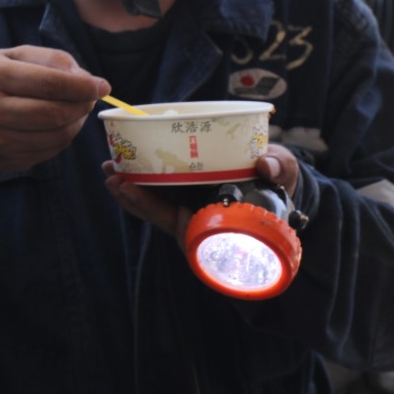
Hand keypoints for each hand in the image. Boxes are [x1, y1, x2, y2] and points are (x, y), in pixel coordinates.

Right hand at [0, 46, 108, 174]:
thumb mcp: (12, 56)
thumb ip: (50, 60)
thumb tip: (87, 80)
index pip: (50, 84)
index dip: (83, 86)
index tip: (102, 85)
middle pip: (55, 114)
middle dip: (82, 105)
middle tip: (90, 98)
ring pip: (56, 136)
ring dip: (76, 123)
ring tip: (76, 110)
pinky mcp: (5, 158)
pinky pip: (49, 152)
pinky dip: (63, 138)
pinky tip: (60, 125)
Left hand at [103, 144, 302, 243]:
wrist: (273, 175)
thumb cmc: (277, 180)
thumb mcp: (283, 173)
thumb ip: (279, 169)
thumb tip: (267, 165)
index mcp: (221, 221)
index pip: (192, 228)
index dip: (172, 220)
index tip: (154, 204)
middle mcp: (199, 217)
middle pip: (163, 217)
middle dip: (138, 201)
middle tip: (117, 182)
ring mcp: (187, 205)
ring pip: (152, 205)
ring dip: (129, 189)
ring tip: (110, 170)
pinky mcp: (178, 190)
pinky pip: (152, 190)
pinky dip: (134, 180)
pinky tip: (116, 165)